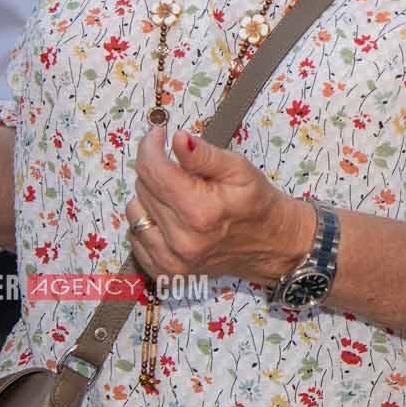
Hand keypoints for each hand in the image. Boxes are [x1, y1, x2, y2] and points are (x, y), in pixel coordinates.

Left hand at [127, 127, 313, 287]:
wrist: (271, 244)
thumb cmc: (256, 204)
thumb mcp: (239, 169)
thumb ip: (204, 155)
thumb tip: (177, 138)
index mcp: (200, 211)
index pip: (152, 169)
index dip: (151, 145)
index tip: (159, 135)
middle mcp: (181, 240)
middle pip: (143, 187)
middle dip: (157, 169)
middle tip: (181, 169)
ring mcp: (171, 259)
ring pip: (135, 210)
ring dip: (150, 196)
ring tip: (177, 195)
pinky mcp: (164, 271)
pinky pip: (135, 235)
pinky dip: (148, 220)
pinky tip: (170, 216)